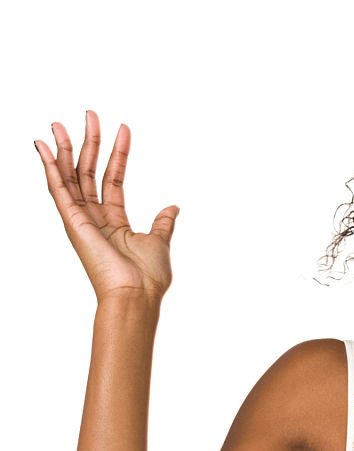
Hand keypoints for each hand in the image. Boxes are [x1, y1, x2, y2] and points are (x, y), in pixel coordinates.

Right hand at [34, 111, 178, 304]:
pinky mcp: (72, 222)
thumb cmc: (148, 277)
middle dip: (88, 143)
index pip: (112, 179)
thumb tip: (173, 206)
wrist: (137, 295)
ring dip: (65, 148)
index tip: (124, 128)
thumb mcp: (159, 242)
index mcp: (113, 222)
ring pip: (69, 176)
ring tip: (62, 122)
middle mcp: (93, 219)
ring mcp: (80, 220)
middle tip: (90, 114)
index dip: (118, 154)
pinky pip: (57, 189)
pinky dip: (49, 167)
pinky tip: (43, 146)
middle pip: (87, 173)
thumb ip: (163, 223)